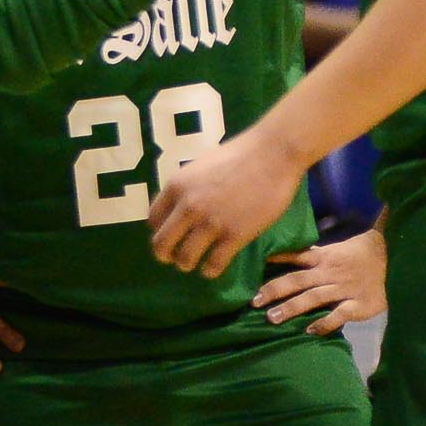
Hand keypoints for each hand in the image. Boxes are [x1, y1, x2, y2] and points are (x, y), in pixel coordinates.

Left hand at [148, 126, 307, 278]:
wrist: (272, 154)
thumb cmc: (238, 156)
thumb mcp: (199, 167)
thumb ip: (186, 189)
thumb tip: (178, 210)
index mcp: (176, 186)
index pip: (153, 220)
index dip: (159, 232)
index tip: (170, 237)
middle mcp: (187, 206)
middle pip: (161, 244)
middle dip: (166, 255)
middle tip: (176, 258)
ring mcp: (211, 222)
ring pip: (185, 259)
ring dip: (188, 264)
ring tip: (196, 263)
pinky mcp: (235, 235)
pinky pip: (214, 264)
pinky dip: (210, 270)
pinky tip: (213, 268)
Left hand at [254, 228, 386, 334]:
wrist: (396, 257)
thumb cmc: (361, 254)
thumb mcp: (336, 250)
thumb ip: (314, 256)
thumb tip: (287, 256)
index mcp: (324, 257)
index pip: (295, 256)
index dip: (275, 260)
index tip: (254, 265)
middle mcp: (330, 272)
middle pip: (297, 280)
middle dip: (274, 290)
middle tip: (254, 301)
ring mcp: (344, 289)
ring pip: (313, 298)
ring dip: (292, 308)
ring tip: (272, 318)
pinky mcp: (359, 304)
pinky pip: (339, 315)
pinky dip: (324, 323)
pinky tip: (309, 331)